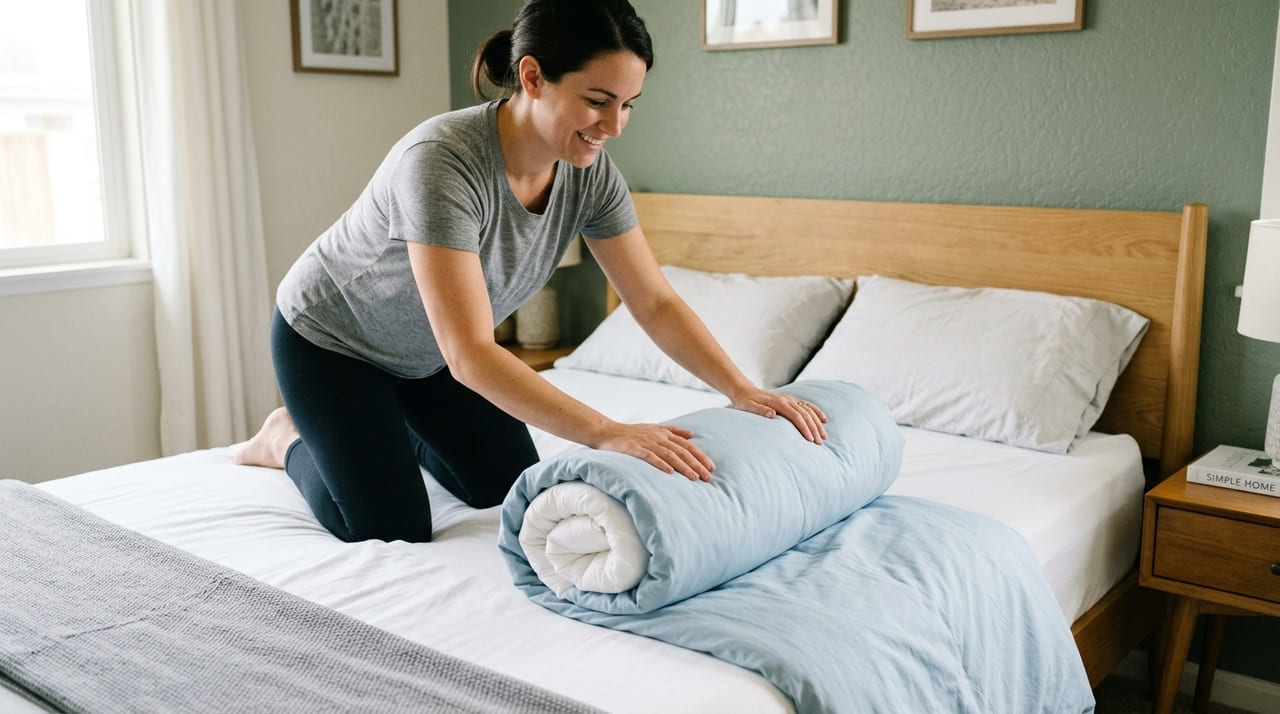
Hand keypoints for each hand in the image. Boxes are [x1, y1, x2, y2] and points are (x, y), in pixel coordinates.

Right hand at [595, 422, 715, 481]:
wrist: (606, 431)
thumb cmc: (631, 433)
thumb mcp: (654, 428)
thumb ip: (673, 431)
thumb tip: (692, 434)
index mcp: (664, 433)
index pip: (687, 445)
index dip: (701, 456)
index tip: (712, 467)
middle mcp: (658, 436)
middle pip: (682, 451)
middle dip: (697, 464)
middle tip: (708, 477)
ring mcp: (646, 442)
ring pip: (670, 455)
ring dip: (684, 467)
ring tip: (694, 478)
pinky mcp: (635, 448)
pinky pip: (650, 457)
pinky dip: (661, 464)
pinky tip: (670, 473)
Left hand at [730, 389, 828, 443]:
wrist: (745, 392)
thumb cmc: (746, 402)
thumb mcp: (749, 407)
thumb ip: (760, 410)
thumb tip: (772, 414)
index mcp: (778, 402)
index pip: (796, 416)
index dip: (804, 428)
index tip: (810, 439)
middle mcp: (787, 399)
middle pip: (805, 414)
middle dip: (814, 429)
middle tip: (820, 443)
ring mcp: (790, 399)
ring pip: (809, 411)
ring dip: (817, 423)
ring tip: (824, 436)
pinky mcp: (791, 400)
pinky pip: (807, 405)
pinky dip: (817, 412)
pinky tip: (824, 420)